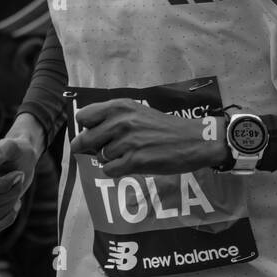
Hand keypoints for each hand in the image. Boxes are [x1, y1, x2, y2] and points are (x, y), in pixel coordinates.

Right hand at [0, 130, 42, 234]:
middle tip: (19, 179)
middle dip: (12, 193)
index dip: (4, 185)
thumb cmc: (17, 152)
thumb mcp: (14, 146)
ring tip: (16, 189)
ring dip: (12, 203)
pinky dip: (6, 220)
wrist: (21, 161)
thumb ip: (1, 150)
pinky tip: (14, 206)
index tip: (18, 174)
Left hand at [69, 99, 223, 177]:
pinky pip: (110, 170)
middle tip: (107, 149)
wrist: (193, 140)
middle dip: (92, 148)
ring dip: (112, 159)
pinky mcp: (135, 160)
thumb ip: (112, 118)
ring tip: (131, 153)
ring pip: (100, 157)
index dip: (87, 127)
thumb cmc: (165, 127)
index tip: (96, 132)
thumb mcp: (138, 112)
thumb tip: (85, 134)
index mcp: (120, 106)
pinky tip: (133, 163)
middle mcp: (121, 121)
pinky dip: (118, 170)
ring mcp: (127, 141)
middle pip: (85, 140)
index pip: (83, 116)